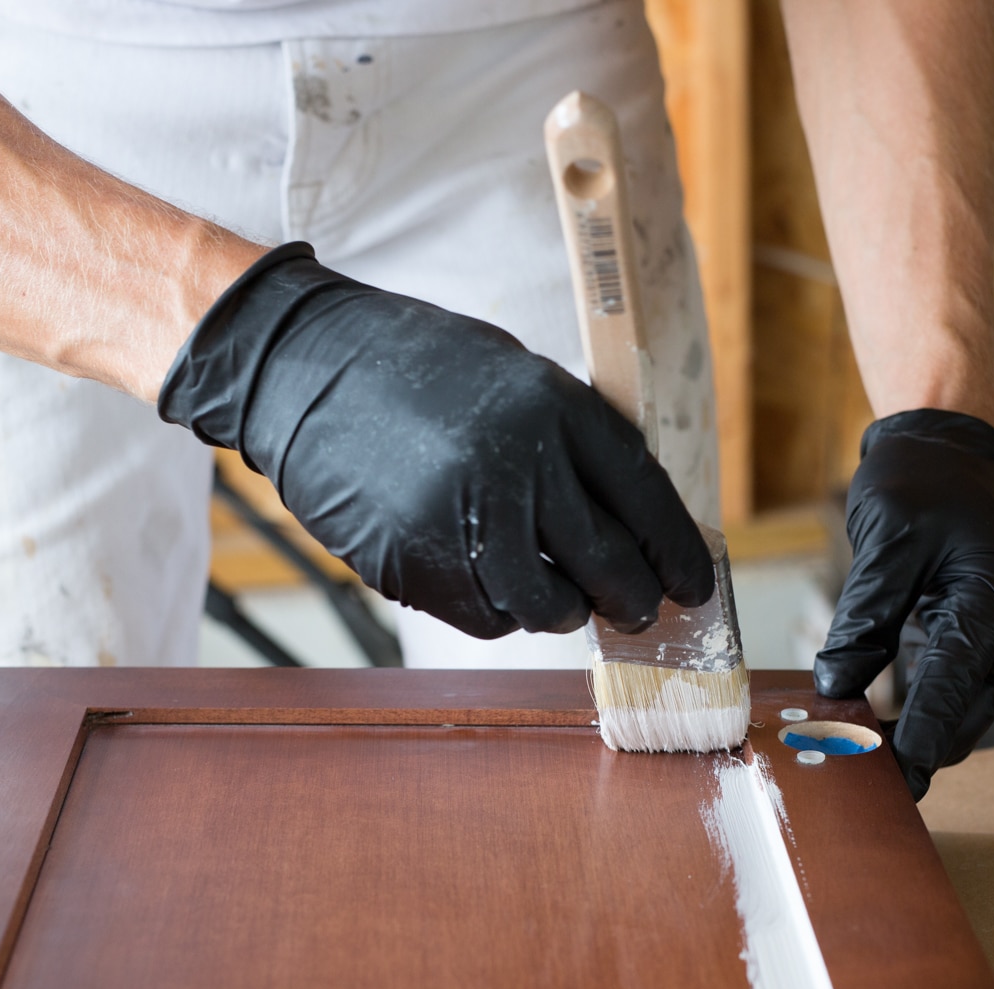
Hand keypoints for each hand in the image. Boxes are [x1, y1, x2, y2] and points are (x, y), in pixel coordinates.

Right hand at [158, 243, 714, 638]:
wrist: (300, 367)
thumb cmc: (414, 370)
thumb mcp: (509, 377)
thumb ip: (567, 443)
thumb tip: (629, 528)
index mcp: (550, 404)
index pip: (642, 494)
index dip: (676, 551)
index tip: (693, 586)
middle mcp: (515, 459)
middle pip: (606, 562)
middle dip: (630, 598)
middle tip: (633, 610)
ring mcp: (461, 513)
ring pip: (544, 602)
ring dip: (558, 610)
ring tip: (553, 596)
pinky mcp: (412, 558)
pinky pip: (482, 615)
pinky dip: (496, 611)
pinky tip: (487, 582)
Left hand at [814, 410, 993, 799]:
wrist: (947, 453)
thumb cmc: (920, 483)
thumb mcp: (887, 541)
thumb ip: (865, 615)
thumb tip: (835, 684)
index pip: (956, 681)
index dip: (923, 736)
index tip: (895, 780)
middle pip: (968, 712)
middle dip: (919, 747)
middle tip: (859, 779)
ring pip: (963, 710)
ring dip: (917, 735)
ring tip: (857, 759)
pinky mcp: (986, 642)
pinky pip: (955, 690)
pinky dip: (919, 711)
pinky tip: (871, 728)